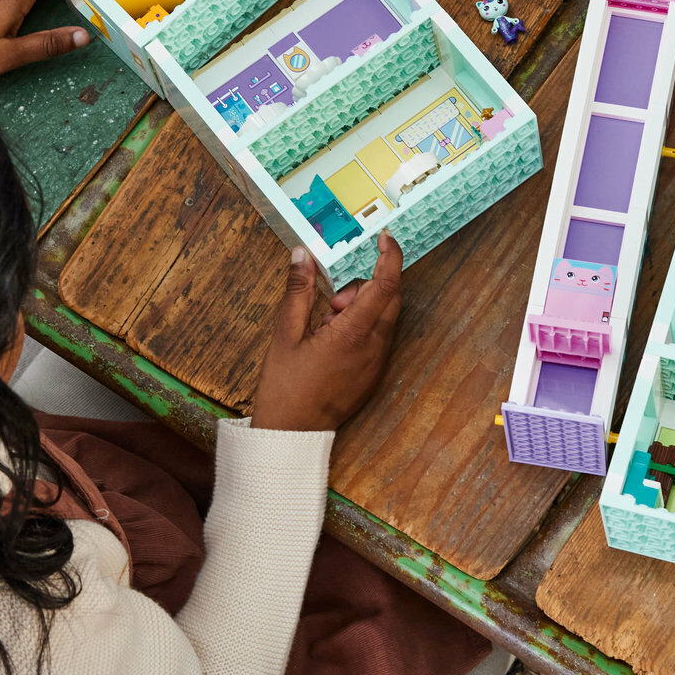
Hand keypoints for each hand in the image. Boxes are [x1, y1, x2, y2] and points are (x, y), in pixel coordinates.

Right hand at [252, 233, 403, 431]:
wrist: (292, 436)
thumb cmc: (285, 388)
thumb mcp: (285, 334)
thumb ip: (299, 290)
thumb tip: (302, 254)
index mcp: (353, 335)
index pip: (385, 285)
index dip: (390, 257)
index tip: (384, 238)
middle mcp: (374, 348)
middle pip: (390, 298)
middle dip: (366, 285)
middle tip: (333, 301)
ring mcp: (378, 363)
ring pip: (385, 317)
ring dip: (363, 307)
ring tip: (326, 324)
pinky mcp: (375, 373)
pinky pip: (379, 337)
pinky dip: (363, 326)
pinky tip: (332, 339)